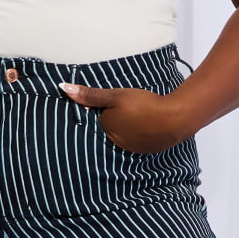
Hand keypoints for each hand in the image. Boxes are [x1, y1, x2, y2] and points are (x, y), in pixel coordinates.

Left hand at [59, 82, 185, 152]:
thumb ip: (90, 94)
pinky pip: (136, 140)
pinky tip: (146, 123)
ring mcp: (131, 148)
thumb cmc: (144, 105)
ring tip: (137, 115)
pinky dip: (139, 132)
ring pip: (123, 135)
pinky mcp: (146, 149)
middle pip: (109, 128)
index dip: (101, 109)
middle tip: (128, 108)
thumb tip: (63, 88)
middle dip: (114, 119)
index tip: (110, 103)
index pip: (96, 119)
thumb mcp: (115, 95)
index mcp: (106, 129)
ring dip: (127, 127)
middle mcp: (115, 143)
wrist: (175, 119)